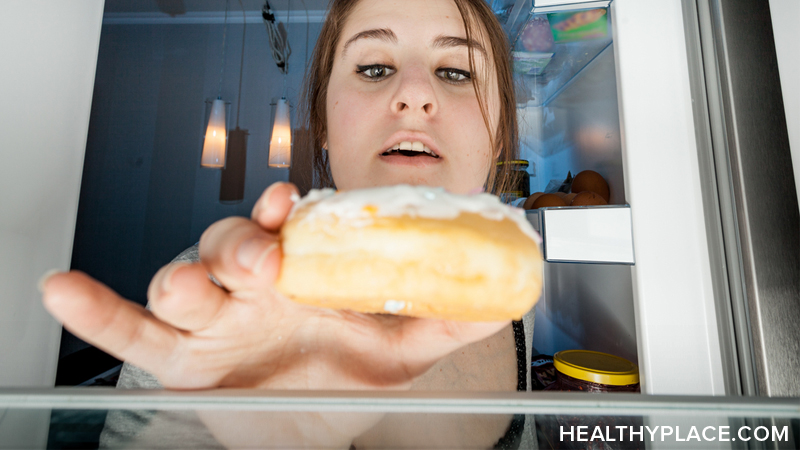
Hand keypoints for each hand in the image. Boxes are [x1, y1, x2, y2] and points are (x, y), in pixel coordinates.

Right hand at [42, 182, 508, 389]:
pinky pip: (128, 328)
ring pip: (178, 278)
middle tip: (262, 258)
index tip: (288, 200)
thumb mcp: (400, 349)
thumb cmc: (344, 377)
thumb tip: (501, 294)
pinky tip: (63, 289)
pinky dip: (95, 308)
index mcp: (300, 270)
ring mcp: (210, 319)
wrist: (309, 429)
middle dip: (237, 246)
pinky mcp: (177, 356)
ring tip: (196, 288)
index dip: (279, 210)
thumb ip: (445, 318)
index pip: (282, 225)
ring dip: (183, 275)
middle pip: (225, 244)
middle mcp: (250, 285)